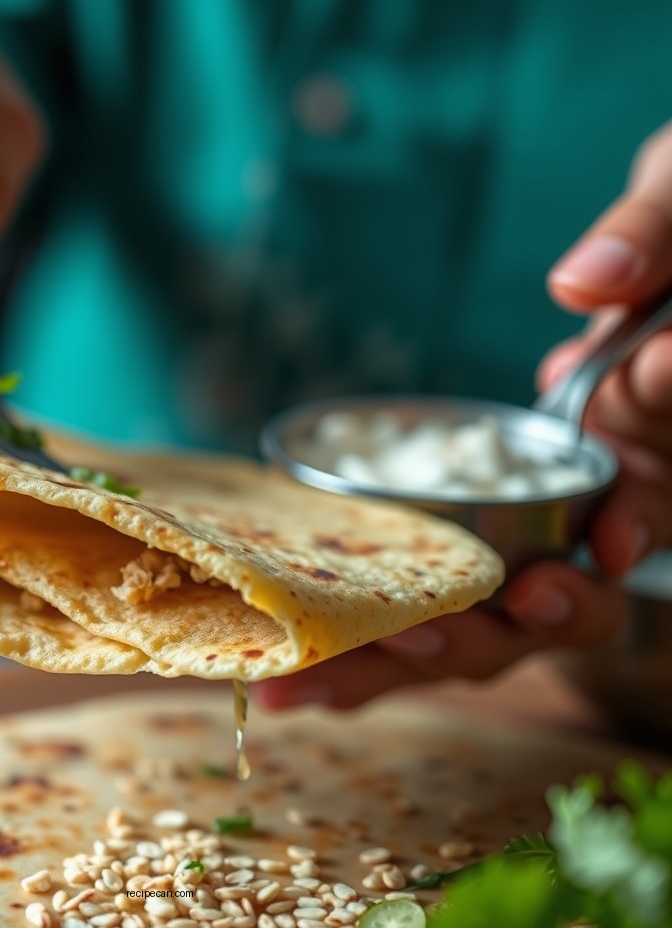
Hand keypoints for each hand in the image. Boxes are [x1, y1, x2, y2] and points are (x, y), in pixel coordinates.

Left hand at [259, 125, 671, 712]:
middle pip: (542, 612)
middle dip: (475, 639)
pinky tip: (292, 659)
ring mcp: (532, 528)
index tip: (567, 576)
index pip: (637, 532)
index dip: (601, 571)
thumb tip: (584, 285)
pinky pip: (420, 586)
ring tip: (304, 684)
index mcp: (659, 462)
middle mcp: (597, 516)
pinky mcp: (468, 523)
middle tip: (413, 647)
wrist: (655, 262)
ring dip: (391, 658)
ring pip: (469, 617)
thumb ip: (654, 243)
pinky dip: (364, 625)